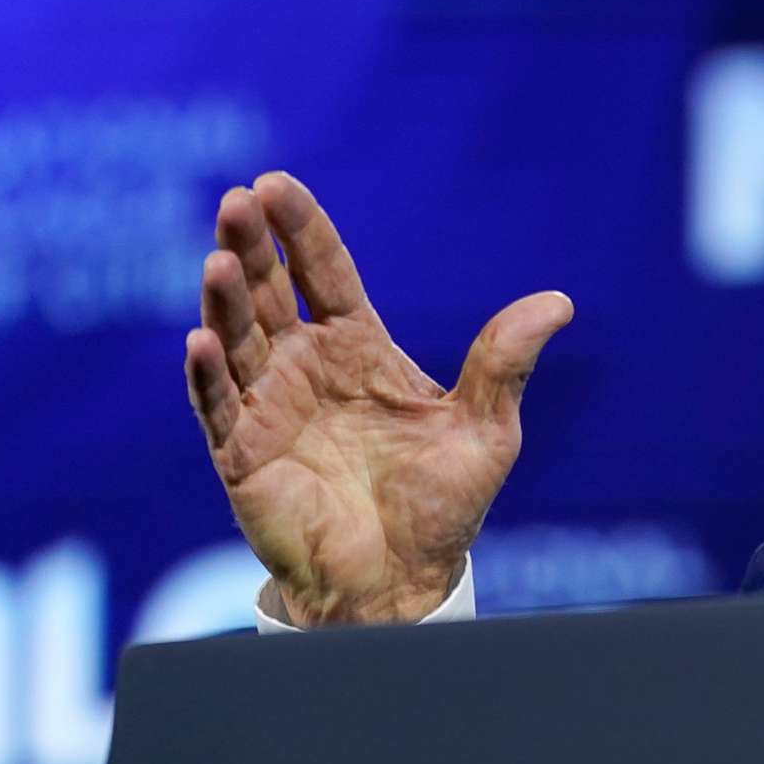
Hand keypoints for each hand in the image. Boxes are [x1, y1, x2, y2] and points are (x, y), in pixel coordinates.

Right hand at [181, 172, 571, 625]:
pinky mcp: (240, 455)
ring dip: (224, 300)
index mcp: (358, 349)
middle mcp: (305, 367)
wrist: (403, 581)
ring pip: (236, 339)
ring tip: (219, 259)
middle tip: (238, 200)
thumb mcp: (487, 428)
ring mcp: (267, 407)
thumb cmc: (442, 506)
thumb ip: (506, 362)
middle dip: (252, 246)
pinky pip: (215, 407)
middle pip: (269, 292)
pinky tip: (202, 340)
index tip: (276, 182)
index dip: (301, 228)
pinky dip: (207, 375)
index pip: (323, 272)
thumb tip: (561, 301)